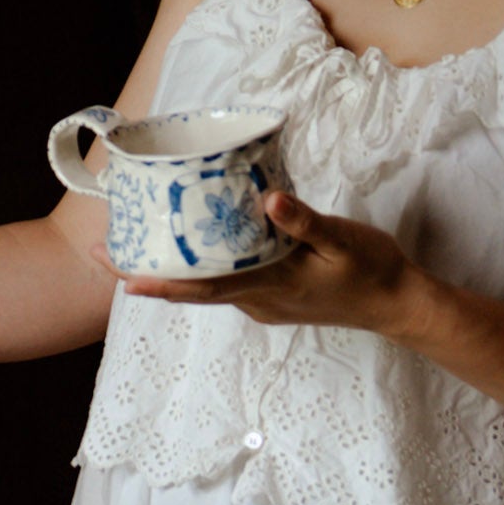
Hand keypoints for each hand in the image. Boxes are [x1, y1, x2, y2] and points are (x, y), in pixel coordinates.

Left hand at [97, 192, 434, 336]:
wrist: (399, 304)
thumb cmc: (374, 271)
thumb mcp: (344, 241)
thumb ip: (306, 221)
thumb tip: (269, 200)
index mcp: (269, 287)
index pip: (203, 288)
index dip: (160, 283)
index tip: (120, 276)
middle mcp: (257, 300)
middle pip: (191, 288)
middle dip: (145, 273)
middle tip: (103, 250)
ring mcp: (262, 301)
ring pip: (206, 285)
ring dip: (170, 269)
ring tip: (134, 242)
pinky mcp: (271, 295)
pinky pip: (225, 280)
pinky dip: (201, 265)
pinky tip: (191, 243)